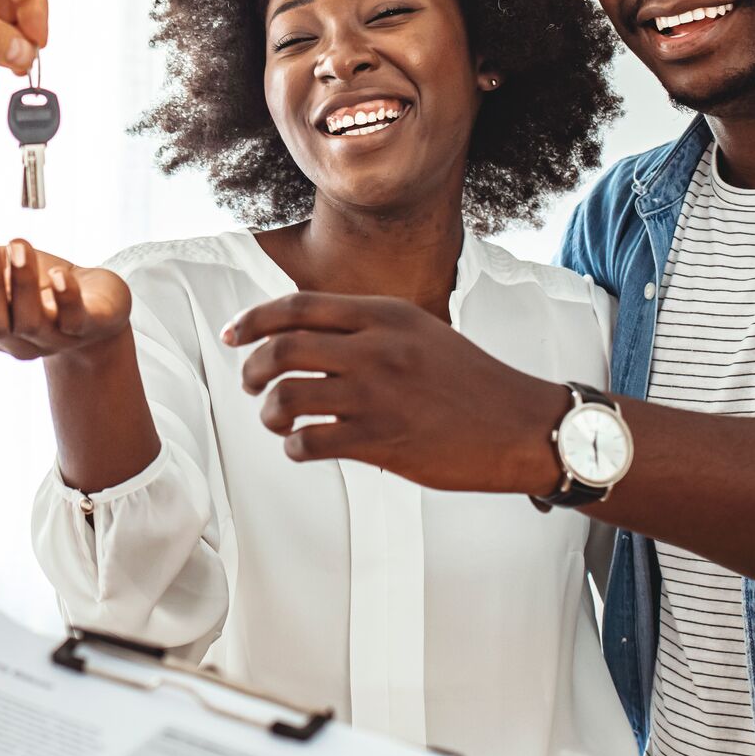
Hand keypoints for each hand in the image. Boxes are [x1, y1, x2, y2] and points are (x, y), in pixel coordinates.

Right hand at [0, 238, 131, 360]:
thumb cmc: (46, 287)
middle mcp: (19, 342)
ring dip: (22, 283)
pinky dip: (65, 297)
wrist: (100, 306)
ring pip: (31, 322)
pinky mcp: (88, 328)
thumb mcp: (12, 273)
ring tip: (19, 247)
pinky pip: (74, 320)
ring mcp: (54, 339)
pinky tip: (58, 274)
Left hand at [223, 293, 560, 490]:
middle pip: (281, 349)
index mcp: (385, 315)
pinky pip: (309, 443)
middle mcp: (376, 349)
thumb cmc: (471, 381)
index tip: (233, 335)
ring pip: (286, 398)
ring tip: (279, 420)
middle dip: (252, 369)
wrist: (521, 425)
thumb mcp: (420, 332)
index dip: (254, 320)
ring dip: (269, 412)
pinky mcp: (380, 441)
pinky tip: (304, 447)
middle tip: (252, 383)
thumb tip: (307, 334)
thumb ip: (368, 328)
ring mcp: (376, 396)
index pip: (298, 307)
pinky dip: (294, 448)